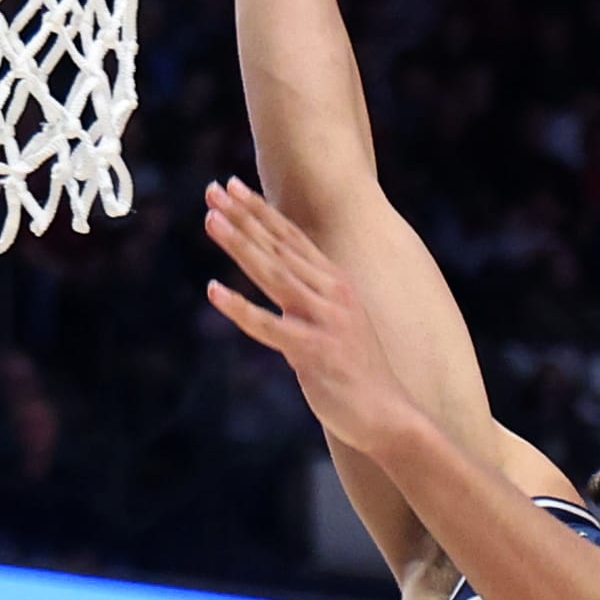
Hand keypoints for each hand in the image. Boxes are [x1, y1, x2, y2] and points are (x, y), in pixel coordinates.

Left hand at [202, 178, 420, 456]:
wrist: (388, 414)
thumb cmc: (357, 371)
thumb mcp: (337, 322)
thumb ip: (310, 299)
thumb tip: (281, 282)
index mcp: (336, 282)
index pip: (291, 237)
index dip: (260, 210)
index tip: (231, 185)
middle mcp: (331, 293)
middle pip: (279, 246)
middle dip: (244, 216)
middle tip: (212, 191)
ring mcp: (323, 320)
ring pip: (273, 274)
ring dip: (240, 245)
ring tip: (211, 221)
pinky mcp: (312, 351)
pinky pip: (268, 326)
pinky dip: (239, 308)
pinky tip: (213, 290)